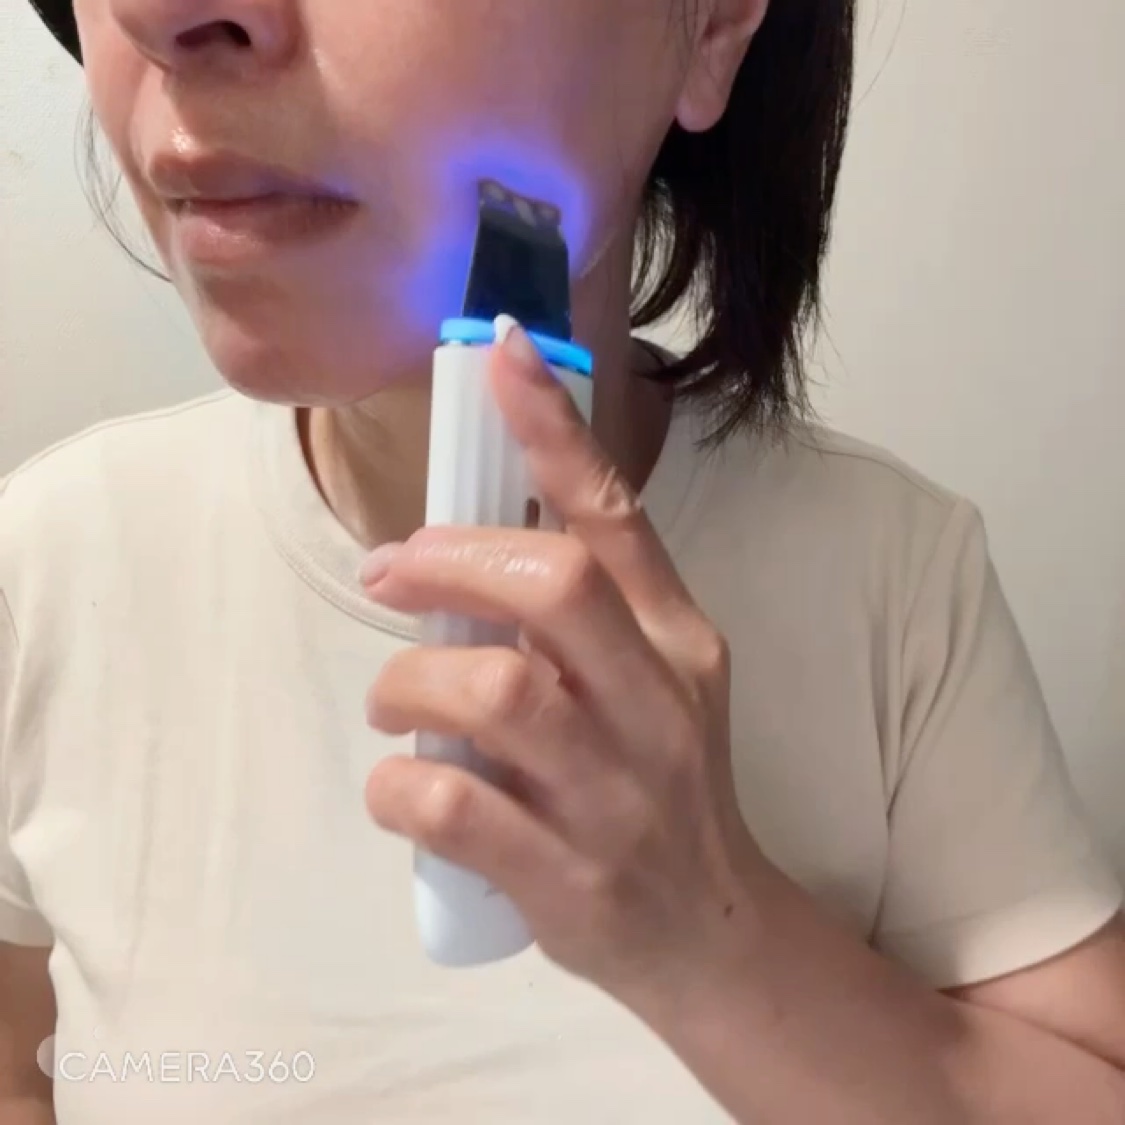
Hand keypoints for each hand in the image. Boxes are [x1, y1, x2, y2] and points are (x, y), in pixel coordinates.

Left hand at [360, 321, 766, 1008]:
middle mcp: (657, 707)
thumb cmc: (662, 790)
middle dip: (447, 562)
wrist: (712, 932)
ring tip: (395, 705)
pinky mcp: (567, 878)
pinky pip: (451, 806)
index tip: (503, 351)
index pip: (617, 517)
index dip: (556, 429)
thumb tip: (458, 553)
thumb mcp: (654, 686)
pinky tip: (402, 787)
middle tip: (391, 574)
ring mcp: (616, 796)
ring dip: (409, 686)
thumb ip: (584, 619)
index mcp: (679, 643)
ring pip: (489, 693)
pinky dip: (399, 786)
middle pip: (552, 587)